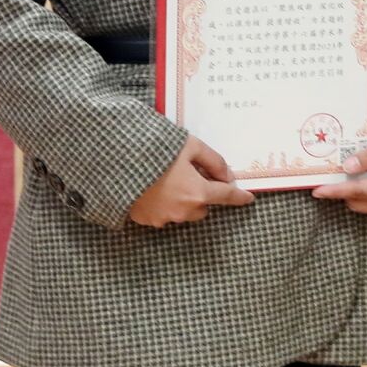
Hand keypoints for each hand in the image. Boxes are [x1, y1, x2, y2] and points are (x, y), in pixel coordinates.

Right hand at [128, 136, 255, 227]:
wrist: (117, 161)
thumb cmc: (155, 150)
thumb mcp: (190, 146)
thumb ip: (214, 161)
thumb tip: (227, 176)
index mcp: (198, 193)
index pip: (226, 197)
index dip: (239, 197)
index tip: (248, 198)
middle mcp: (183, 211)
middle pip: (203, 207)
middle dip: (201, 195)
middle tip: (189, 175)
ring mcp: (164, 218)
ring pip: (183, 212)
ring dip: (182, 201)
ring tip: (167, 179)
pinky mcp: (147, 220)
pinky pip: (163, 214)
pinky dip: (163, 204)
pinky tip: (153, 188)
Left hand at [311, 122, 366, 216]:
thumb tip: (348, 167)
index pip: (359, 192)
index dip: (336, 190)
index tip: (317, 190)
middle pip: (359, 202)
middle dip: (342, 190)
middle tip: (328, 173)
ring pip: (364, 204)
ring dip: (351, 191)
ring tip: (343, 172)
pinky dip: (362, 191)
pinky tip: (358, 175)